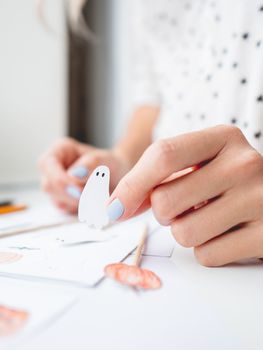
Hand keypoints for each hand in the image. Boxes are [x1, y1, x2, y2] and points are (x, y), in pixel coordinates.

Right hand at [38, 137, 130, 212]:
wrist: (118, 178)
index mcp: (60, 150)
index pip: (48, 164)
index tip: (79, 190)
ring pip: (56, 200)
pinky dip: (79, 209)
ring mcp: (56, 186)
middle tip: (93, 197)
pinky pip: (65, 210)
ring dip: (76, 202)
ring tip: (97, 197)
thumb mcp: (106, 159)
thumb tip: (74, 175)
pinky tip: (92, 204)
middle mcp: (54, 167)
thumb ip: (91, 164)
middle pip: (48, 185)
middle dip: (70, 194)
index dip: (60, 179)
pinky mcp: (62, 200)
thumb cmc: (110, 164)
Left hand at [108, 125, 262, 265]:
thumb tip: (114, 206)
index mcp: (223, 138)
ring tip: (208, 218)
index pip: (163, 156)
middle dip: (163, 212)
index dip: (131, 185)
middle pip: (165, 200)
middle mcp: (244, 164)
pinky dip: (207, 249)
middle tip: (185, 206)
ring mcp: (259, 200)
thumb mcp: (199, 163)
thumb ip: (155, 178)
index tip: (113, 208)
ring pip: (183, 233)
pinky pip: (207, 255)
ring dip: (185, 232)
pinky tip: (224, 233)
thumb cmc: (228, 180)